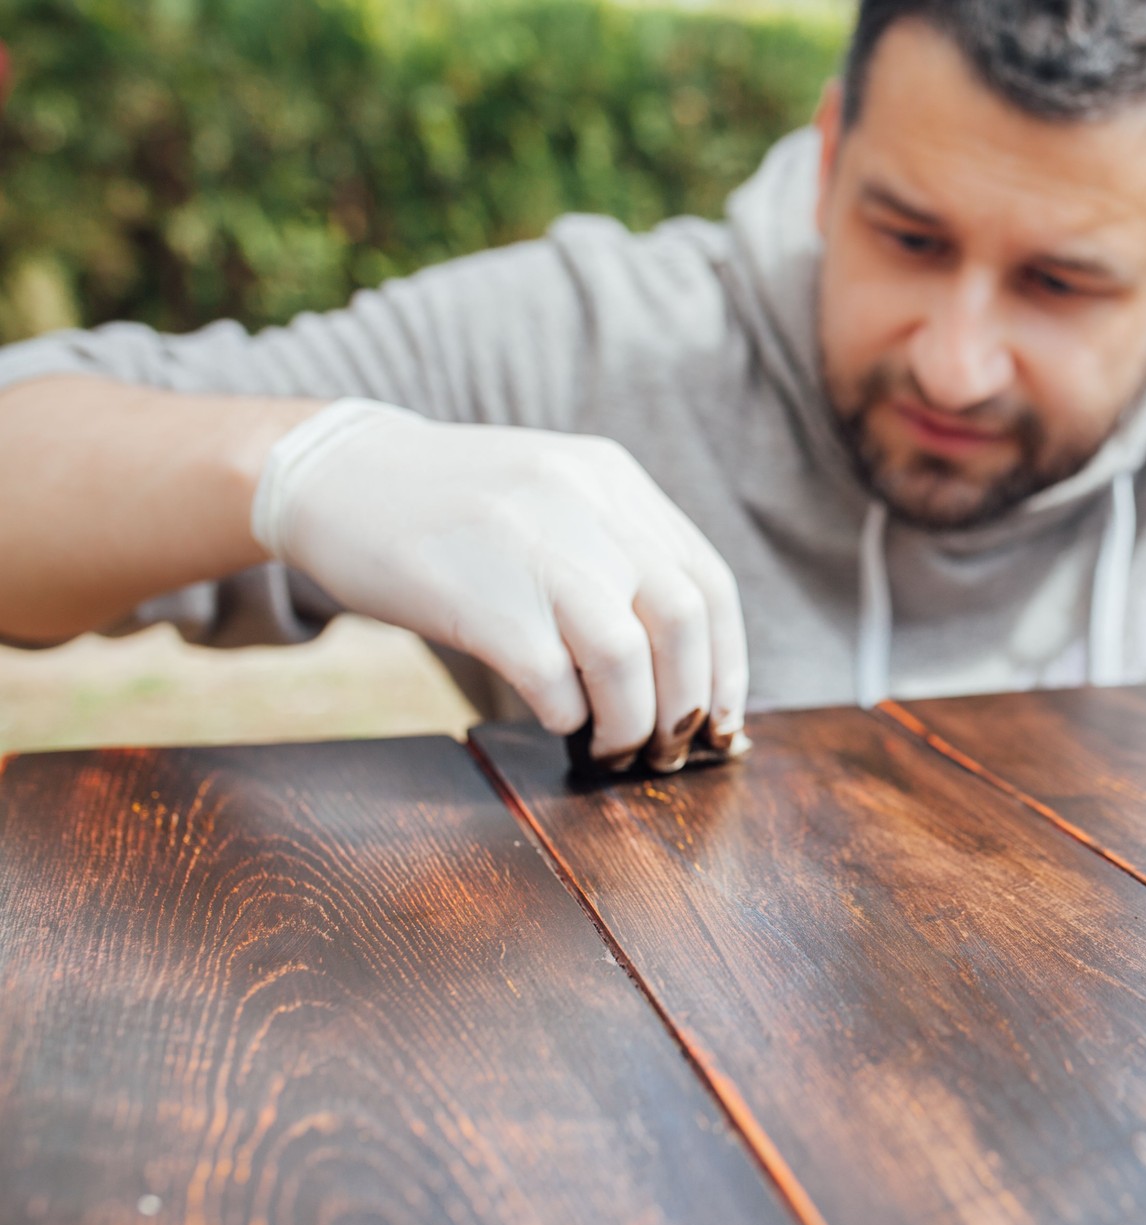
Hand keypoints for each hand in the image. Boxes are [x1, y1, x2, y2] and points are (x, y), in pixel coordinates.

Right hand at [252, 399, 748, 770]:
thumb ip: (615, 549)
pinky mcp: (477, 595)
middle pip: (683, 619)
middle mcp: (585, 503)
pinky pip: (553, 678)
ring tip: (612, 745)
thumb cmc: (451, 509)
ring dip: (633, 721)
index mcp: (613, 479)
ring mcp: (531, 546)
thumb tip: (681, 665)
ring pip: (628, 655)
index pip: (707, 581)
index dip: (728, 661)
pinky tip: (555, 717)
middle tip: (671, 746)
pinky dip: (567, 714)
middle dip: (689, 701)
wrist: (334, 475)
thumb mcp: (552, 495)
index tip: (722, 717)